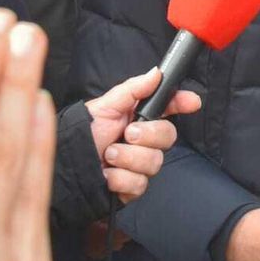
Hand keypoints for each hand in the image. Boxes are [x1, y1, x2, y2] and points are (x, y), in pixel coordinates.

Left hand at [83, 67, 200, 202]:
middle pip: (168, 136)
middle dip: (147, 135)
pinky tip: (107, 174)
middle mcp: (143, 141)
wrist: (67, 165)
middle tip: (126, 134)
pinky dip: (120, 178)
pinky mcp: (133, 188)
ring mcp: (139, 165)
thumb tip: (156, 73)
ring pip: (154, 162)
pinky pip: (140, 184)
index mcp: (138, 117)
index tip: (192, 102)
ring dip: (127, 158)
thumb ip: (133, 89)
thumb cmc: (83, 134)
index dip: (183, 103)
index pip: (169, 107)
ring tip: (108, 155)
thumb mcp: (105, 106)